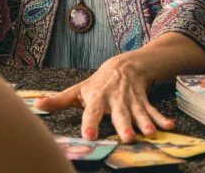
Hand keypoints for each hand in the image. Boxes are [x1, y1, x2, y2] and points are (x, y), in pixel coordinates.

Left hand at [32, 54, 174, 142]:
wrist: (123, 66)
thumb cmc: (97, 83)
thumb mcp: (77, 91)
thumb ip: (57, 100)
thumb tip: (35, 105)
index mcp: (97, 98)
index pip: (92, 112)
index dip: (90, 124)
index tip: (89, 136)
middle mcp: (114, 100)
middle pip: (119, 114)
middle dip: (123, 126)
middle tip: (128, 138)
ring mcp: (130, 101)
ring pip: (138, 113)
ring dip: (144, 123)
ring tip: (149, 134)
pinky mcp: (143, 101)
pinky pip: (153, 111)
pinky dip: (161, 119)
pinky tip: (169, 127)